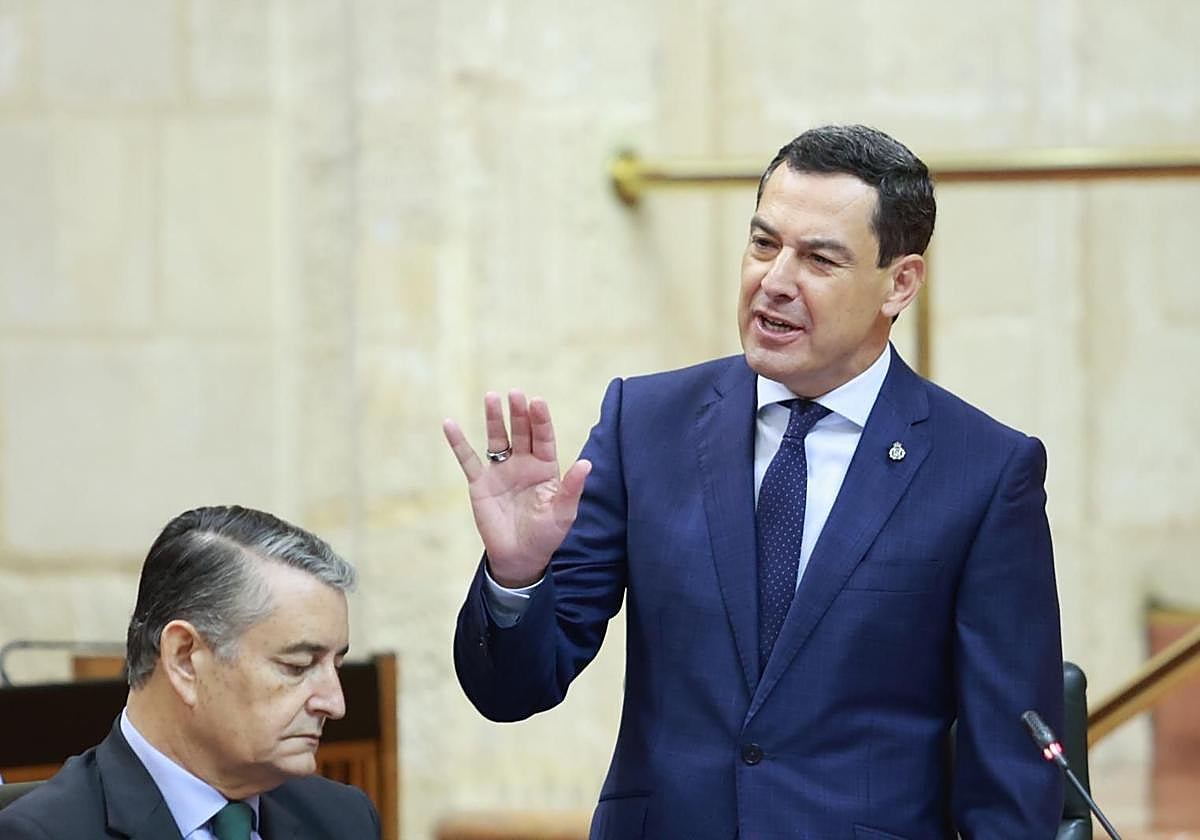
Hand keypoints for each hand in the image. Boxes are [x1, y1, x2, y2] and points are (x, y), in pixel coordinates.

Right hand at [443, 390, 591, 587]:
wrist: (519, 557)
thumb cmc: (546, 535)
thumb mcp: (563, 513)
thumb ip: (572, 488)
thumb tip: (587, 464)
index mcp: (545, 468)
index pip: (544, 438)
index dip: (541, 420)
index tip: (537, 401)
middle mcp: (523, 464)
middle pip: (521, 432)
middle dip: (518, 413)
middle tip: (515, 393)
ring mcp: (500, 471)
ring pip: (497, 438)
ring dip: (494, 418)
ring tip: (491, 397)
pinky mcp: (480, 483)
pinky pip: (467, 459)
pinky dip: (458, 442)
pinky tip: (449, 424)